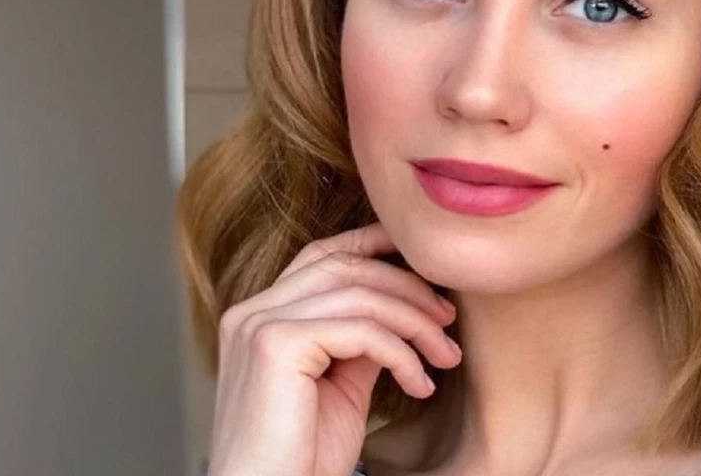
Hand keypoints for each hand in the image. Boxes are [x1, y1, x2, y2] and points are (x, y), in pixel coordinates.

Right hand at [205, 221, 461, 475]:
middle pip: (345, 266)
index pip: (322, 256)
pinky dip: (401, 353)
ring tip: (446, 357)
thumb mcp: (341, 385)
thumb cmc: (303, 457)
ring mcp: (259, 325)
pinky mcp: (275, 345)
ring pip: (359, 294)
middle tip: (448, 321)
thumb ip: (360, 339)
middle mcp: (251, 311)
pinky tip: (420, 385)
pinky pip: (359, 330)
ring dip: (415, 323)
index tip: (428, 264)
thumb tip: (402, 307)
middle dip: (408, 287)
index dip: (376, 245)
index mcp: (259, 316)